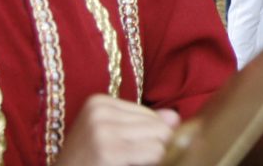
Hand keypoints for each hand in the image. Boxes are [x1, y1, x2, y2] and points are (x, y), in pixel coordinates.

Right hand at [57, 95, 179, 165]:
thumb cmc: (86, 165)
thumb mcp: (110, 140)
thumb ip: (144, 126)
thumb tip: (175, 118)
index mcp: (98, 103)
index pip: (150, 115)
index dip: (149, 139)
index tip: (126, 155)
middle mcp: (99, 111)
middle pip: (157, 125)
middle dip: (155, 148)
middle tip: (131, 161)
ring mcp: (102, 129)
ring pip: (161, 139)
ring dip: (154, 158)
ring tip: (127, 164)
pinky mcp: (109, 150)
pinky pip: (155, 153)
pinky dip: (152, 164)